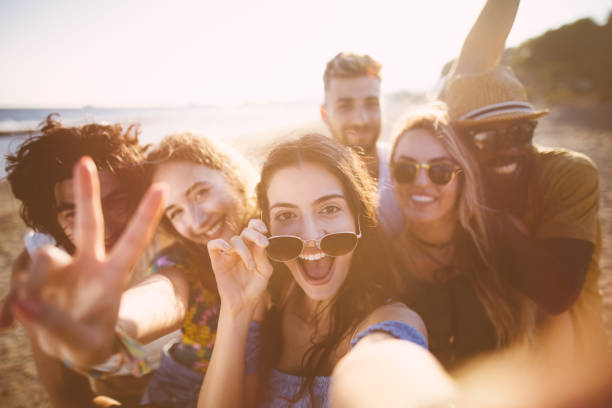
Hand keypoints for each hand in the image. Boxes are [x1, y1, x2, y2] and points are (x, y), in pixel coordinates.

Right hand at [10, 157, 165, 366]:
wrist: (68, 349)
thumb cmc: (89, 344)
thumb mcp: (83, 345)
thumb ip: (57, 326)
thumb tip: (23, 303)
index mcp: (112, 276)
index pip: (134, 242)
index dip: (146, 216)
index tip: (163, 188)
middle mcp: (88, 264)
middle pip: (89, 223)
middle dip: (86, 193)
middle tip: (85, 162)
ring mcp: (62, 269)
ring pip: (42, 261)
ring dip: (32, 289)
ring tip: (30, 318)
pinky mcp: (36, 278)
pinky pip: (18, 285)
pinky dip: (10, 307)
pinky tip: (7, 325)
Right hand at [207, 219, 272, 317]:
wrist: (244, 304)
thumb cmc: (255, 287)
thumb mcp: (265, 271)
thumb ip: (263, 256)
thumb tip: (261, 242)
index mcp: (252, 248)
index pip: (253, 228)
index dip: (257, 225)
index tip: (265, 231)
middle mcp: (240, 249)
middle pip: (245, 231)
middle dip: (255, 235)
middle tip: (264, 244)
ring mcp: (228, 254)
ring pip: (234, 239)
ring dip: (245, 250)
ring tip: (251, 266)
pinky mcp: (217, 261)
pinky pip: (213, 245)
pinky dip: (220, 243)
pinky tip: (228, 250)